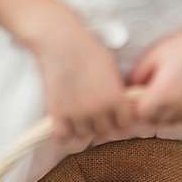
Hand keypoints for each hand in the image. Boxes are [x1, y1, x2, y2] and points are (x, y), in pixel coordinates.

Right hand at [25, 15, 131, 140]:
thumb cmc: (88, 50)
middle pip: (104, 132)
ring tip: (77, 116)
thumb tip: (118, 105)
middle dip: (101, 125)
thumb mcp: (112, 70)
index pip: (124, 126)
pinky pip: (62, 137)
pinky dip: (64, 133)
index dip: (119, 121)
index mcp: (115, 100)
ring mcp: (77, 114)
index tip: (113, 116)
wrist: (61, 43)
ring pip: (84, 136)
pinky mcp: (57, 114)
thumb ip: (116, 92)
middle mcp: (98, 111)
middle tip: (93, 114)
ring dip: (82, 128)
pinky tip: (64, 123)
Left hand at [128, 25, 181, 123]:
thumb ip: (136, 77)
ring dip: (161, 112)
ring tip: (165, 92)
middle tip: (148, 92)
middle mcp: (178, 107)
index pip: (140, 114)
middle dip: (146, 109)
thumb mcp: (152, 57)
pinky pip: (181, 120)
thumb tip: (129, 90)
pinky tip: (177, 96)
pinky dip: (176, 113)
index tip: (134, 96)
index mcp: (163, 94)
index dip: (134, 106)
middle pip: (152, 119)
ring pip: (167, 122)